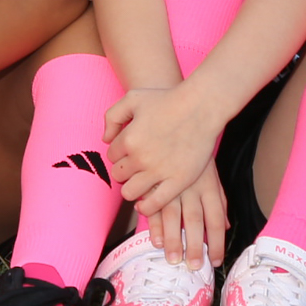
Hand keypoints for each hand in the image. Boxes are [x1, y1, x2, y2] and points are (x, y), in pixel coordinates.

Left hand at [103, 82, 229, 259]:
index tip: (130, 152)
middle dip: (124, 171)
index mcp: (128, 138)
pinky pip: (154, 204)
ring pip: (130, 192)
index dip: (120, 154)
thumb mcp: (133, 98)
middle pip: (118, 175)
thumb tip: (106, 139)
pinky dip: (146, 207)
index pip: (112, 156)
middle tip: (135, 167)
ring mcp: (159, 171)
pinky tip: (145, 203)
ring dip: (131, 189)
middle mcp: (141, 157)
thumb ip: (113, 116)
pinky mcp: (177, 181)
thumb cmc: (167, 99)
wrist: (200, 107)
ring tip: (140, 183)